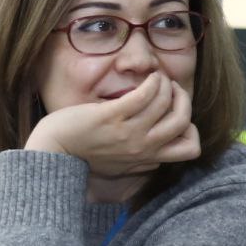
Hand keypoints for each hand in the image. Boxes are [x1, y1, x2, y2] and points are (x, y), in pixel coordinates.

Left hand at [25, 75, 201, 175]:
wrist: (53, 153)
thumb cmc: (83, 156)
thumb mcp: (119, 167)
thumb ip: (140, 163)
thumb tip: (157, 162)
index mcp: (146, 158)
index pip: (190, 149)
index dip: (191, 130)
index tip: (176, 116)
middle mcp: (141, 147)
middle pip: (183, 121)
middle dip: (183, 99)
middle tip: (170, 89)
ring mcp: (127, 132)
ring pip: (166, 103)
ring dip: (166, 85)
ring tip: (157, 78)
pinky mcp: (110, 117)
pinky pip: (144, 95)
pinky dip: (152, 82)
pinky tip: (148, 77)